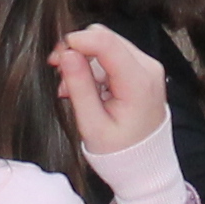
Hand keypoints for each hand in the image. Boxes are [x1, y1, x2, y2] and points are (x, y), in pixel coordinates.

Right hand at [49, 23, 168, 163]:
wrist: (144, 165)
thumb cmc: (120, 151)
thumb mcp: (92, 124)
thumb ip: (79, 87)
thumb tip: (67, 55)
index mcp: (138, 82)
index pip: (105, 42)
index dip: (76, 42)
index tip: (56, 57)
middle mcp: (148, 68)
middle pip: (105, 38)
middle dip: (78, 51)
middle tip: (60, 74)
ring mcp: (147, 67)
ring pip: (107, 45)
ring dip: (84, 61)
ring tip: (71, 89)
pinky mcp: (142, 70)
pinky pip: (113, 56)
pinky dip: (94, 67)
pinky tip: (85, 89)